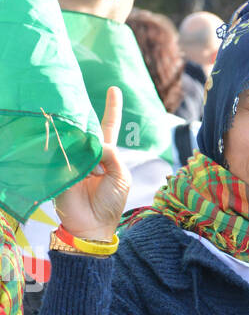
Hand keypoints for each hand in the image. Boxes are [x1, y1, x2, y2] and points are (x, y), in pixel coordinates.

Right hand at [53, 87, 130, 241]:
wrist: (93, 225)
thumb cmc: (111, 203)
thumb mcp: (121, 176)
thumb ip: (112, 154)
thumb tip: (96, 141)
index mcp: (107, 155)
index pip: (108, 127)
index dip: (111, 108)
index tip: (114, 89)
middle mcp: (89, 154)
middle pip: (90, 131)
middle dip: (93, 134)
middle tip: (94, 150)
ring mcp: (74, 159)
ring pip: (79, 140)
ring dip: (87, 151)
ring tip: (92, 173)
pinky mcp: (61, 167)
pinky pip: (67, 152)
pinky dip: (75, 157)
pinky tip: (78, 167)